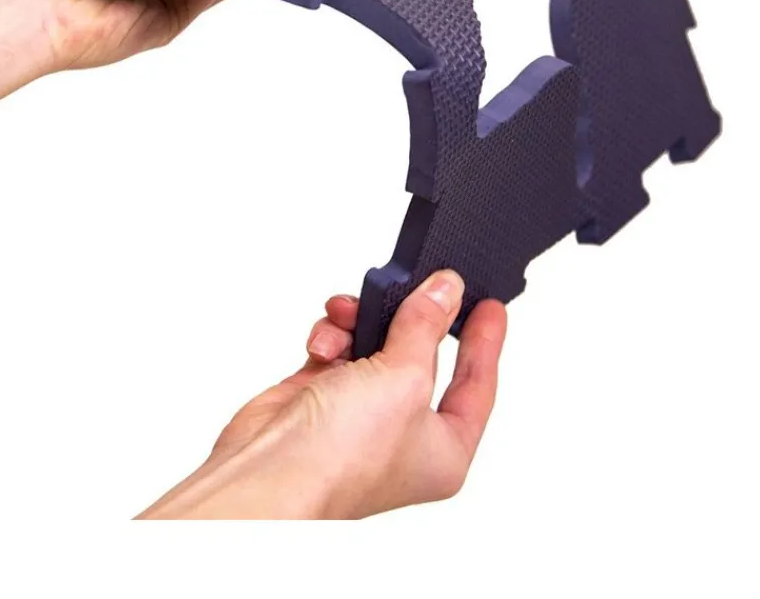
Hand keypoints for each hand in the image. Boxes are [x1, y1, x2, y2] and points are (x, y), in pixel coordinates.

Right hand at [141, 270, 507, 518]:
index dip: (484, 342)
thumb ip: (425, 326)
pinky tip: (323, 341)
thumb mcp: (405, 378)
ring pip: (374, 346)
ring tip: (348, 314)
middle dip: (407, 320)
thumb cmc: (342, 459)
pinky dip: (331, 337)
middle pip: (420, 357)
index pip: (476, 385)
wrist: (270, 472)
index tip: (489, 305)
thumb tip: (444, 291)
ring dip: (361, 323)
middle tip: (408, 286)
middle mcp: (402, 435)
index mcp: (443, 449)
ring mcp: (360, 416)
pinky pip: (337, 349)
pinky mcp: (320, 398)